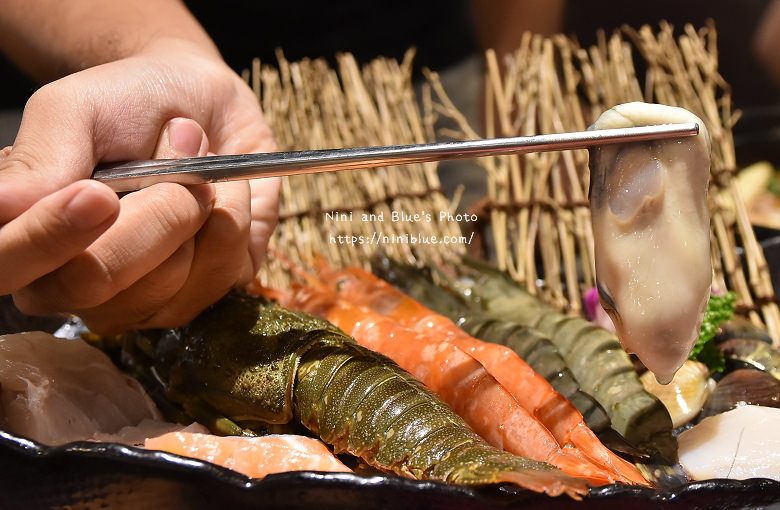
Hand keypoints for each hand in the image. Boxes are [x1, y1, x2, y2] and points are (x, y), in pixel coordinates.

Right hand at [0, 38, 279, 333]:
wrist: (202, 99)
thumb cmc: (125, 104)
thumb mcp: (73, 110)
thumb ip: (39, 159)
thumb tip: (1, 206)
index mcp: (26, 241)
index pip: (14, 270)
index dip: (51, 237)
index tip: (96, 193)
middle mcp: (79, 285)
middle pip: (98, 284)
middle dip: (147, 210)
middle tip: (175, 145)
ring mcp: (148, 300)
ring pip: (170, 283)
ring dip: (195, 205)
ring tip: (194, 159)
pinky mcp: (209, 292)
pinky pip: (225, 270)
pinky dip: (234, 214)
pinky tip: (222, 189)